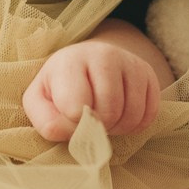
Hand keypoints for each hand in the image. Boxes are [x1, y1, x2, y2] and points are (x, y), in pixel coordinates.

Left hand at [25, 41, 160, 140]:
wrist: (88, 63)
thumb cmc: (60, 88)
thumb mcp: (39, 102)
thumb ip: (46, 121)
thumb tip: (66, 133)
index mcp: (70, 62)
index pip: (77, 105)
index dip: (74, 123)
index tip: (70, 118)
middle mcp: (104, 55)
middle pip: (109, 111)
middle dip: (99, 127)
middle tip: (90, 123)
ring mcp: (130, 63)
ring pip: (132, 114)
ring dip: (118, 128)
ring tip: (105, 121)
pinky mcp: (148, 74)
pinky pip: (149, 114)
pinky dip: (136, 126)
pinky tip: (122, 117)